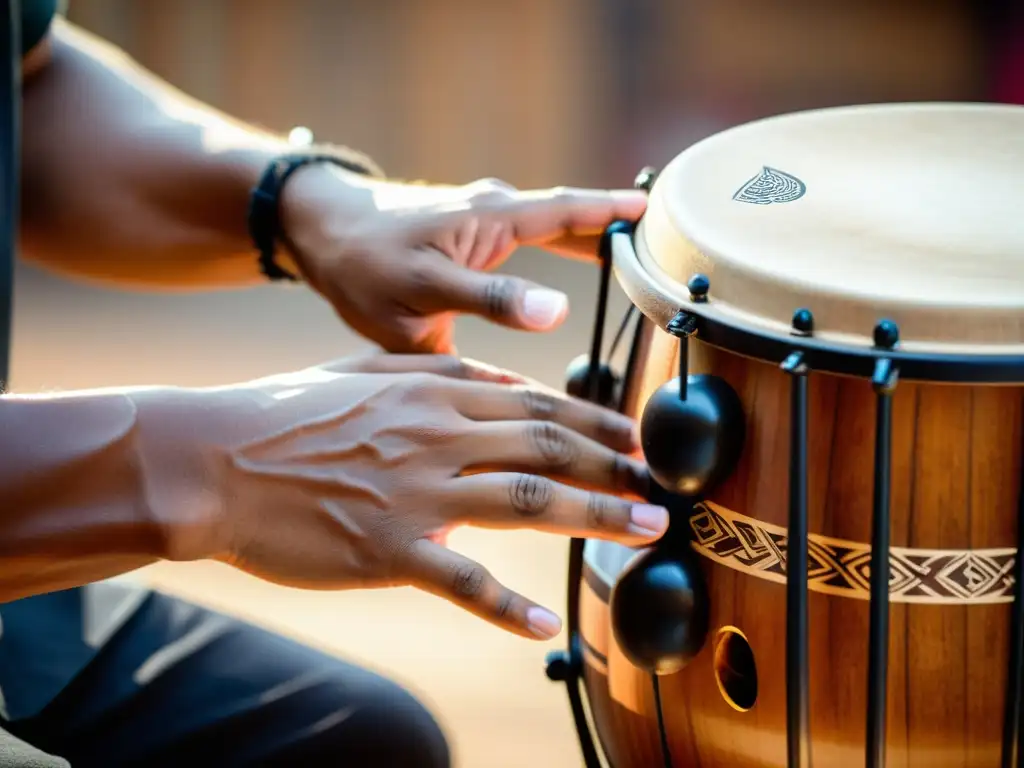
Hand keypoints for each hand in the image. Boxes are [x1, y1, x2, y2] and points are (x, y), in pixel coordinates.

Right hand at [141, 355, 667, 639]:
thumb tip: (494, 381)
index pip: (535, 403)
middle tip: (660, 483)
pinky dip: (510, 606)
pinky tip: (546, 624)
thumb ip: (432, 370)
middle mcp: (437, 435)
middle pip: (549, 446)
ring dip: (597, 517)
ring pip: (529, 500)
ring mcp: (417, 492)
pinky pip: (465, 581)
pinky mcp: (390, 549)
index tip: (634, 439)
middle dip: (616, 465)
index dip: (596, 422)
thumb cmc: (284, 413)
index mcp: (433, 390)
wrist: (214, 460)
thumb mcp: (363, 370)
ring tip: (645, 530)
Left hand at [282, 171, 647, 353]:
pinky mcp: (479, 238)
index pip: (571, 212)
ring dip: (599, 241)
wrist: (323, 236)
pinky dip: (569, 249)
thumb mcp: (420, 294)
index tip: (670, 219)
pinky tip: (588, 271)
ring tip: (645, 266)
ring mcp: (490, 222)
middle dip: (623, 233)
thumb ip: (489, 304)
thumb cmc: (364, 265)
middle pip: (577, 218)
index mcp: (492, 218)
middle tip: (674, 253)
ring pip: (559, 229)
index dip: (620, 218)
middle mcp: (498, 212)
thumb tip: (559, 313)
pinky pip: (537, 240)